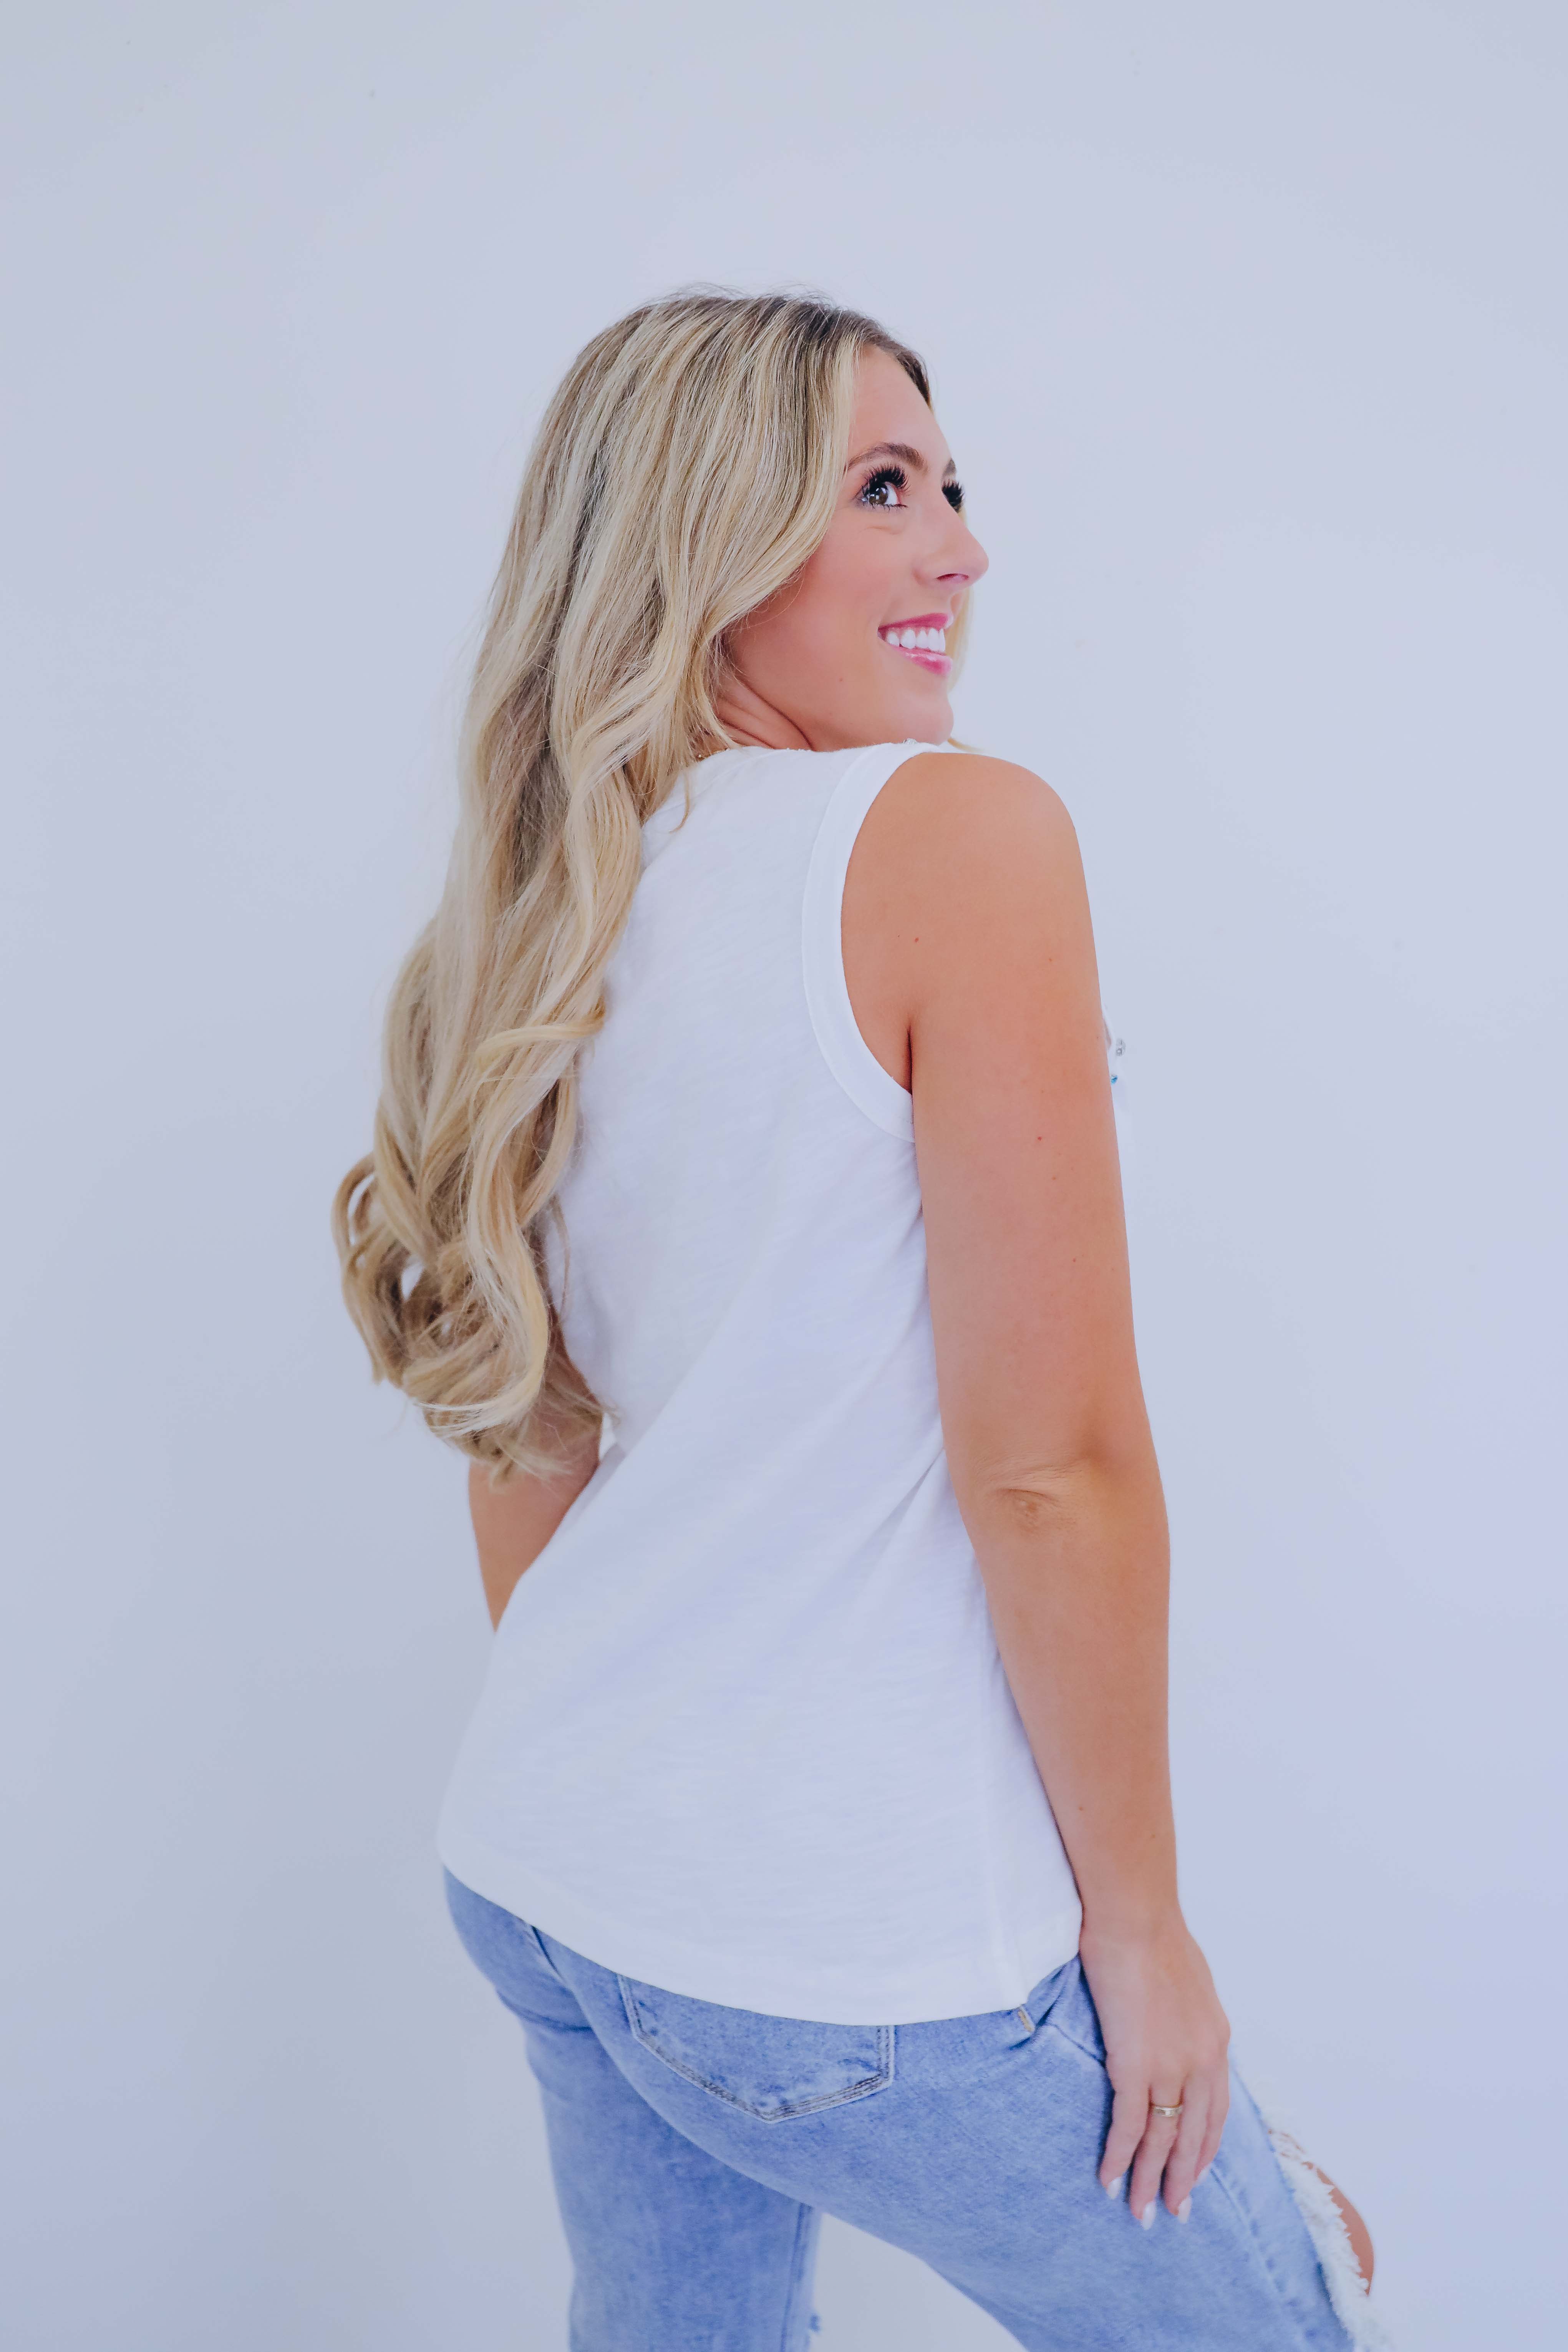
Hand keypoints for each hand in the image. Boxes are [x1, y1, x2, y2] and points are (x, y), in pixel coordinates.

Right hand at [1079, 1912, 1230, 2226]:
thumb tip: (1172, 2024)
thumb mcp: (1188, 1981)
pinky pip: (1129, 2124)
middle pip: (1195, 2135)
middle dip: (1184, 2178)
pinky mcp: (1135, 2063)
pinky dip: (1120, 2156)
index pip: (1217, 2109)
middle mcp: (1202, 2061)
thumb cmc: (1152, 1933)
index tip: (1195, 2172)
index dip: (1205, 2147)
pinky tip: (1109, 2178)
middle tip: (1175, 2212)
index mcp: (1215, 2040)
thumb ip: (1185, 2014)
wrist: (1135, 1913)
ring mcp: (1171, 2065)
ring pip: (1163, 2139)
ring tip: (1142, 2212)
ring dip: (1151, 2179)